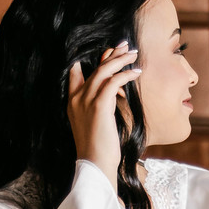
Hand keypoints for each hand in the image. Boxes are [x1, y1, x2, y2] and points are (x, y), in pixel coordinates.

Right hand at [67, 43, 140, 185]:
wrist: (95, 163)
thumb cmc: (99, 148)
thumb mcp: (95, 124)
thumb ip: (99, 107)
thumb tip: (113, 95)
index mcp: (72, 102)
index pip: (75, 72)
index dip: (91, 60)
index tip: (107, 52)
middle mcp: (76, 98)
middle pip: (94, 68)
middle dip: (111, 54)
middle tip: (125, 46)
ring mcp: (85, 101)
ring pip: (103, 71)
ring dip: (120, 60)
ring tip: (134, 54)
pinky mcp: (99, 105)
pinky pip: (113, 81)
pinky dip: (126, 74)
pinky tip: (136, 72)